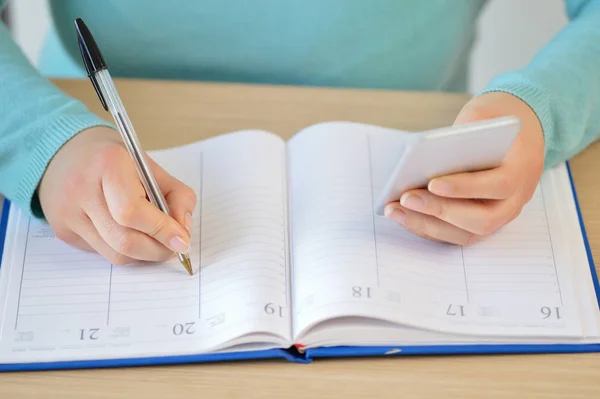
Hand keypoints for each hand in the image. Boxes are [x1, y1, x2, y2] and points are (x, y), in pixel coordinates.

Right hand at [38, 126, 196, 264]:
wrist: (66, 153)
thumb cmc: (115, 160)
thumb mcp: (151, 166)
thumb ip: (177, 195)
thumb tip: (183, 231)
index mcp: (108, 164)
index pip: (132, 211)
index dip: (161, 230)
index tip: (182, 240)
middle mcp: (80, 189)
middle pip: (124, 240)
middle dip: (157, 250)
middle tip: (174, 247)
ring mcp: (67, 213)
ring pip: (115, 254)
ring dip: (143, 254)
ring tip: (154, 240)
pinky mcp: (62, 230)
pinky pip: (102, 252)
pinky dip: (123, 249)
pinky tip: (127, 232)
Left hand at [384, 92, 544, 244]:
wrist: (516, 134)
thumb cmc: (496, 121)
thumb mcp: (483, 114)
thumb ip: (463, 132)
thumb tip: (423, 154)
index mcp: (522, 170)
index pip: (498, 185)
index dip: (465, 187)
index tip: (432, 182)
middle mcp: (514, 201)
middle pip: (482, 219)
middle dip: (439, 210)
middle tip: (406, 198)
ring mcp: (499, 216)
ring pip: (466, 233)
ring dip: (426, 224)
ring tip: (393, 210)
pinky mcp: (479, 223)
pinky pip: (454, 234)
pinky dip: (426, 227)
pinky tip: (401, 214)